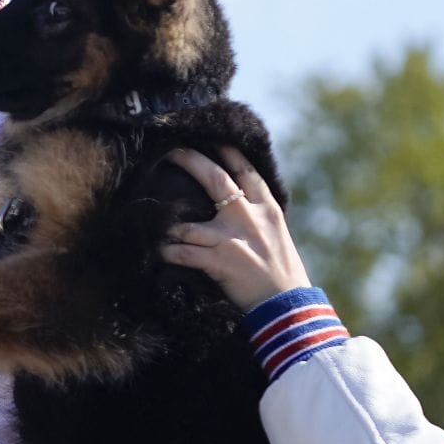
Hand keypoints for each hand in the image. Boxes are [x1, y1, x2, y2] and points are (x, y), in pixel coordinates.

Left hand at [161, 146, 313, 311]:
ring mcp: (231, 238)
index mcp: (267, 208)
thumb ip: (258, 216)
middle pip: (215, 178)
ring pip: (188, 223)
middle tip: (172, 151)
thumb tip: (238, 202)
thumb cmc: (282, 273)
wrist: (288, 306)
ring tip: (154, 223)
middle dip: (191, 160)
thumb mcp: (276, 235)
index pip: (246, 170)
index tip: (211, 136)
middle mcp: (248, 216)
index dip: (227, 151)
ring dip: (169, 225)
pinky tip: (158, 251)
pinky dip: (168, 252)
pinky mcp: (218, 261)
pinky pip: (182, 253)